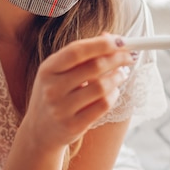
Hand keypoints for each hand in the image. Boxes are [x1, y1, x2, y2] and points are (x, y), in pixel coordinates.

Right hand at [22, 34, 133, 150]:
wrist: (39, 132)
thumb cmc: (55, 93)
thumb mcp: (58, 71)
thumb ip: (81, 55)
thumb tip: (111, 37)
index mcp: (47, 69)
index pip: (77, 51)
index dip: (101, 44)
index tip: (120, 41)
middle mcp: (52, 88)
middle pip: (93, 67)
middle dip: (117, 58)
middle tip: (129, 56)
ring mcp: (62, 109)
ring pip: (102, 87)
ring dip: (118, 77)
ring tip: (122, 74)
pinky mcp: (74, 125)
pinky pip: (103, 105)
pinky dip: (114, 95)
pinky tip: (114, 91)